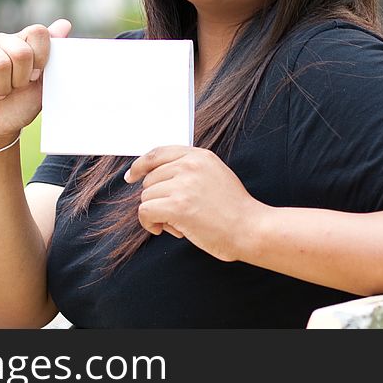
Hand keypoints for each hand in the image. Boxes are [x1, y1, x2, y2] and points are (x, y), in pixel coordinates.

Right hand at [0, 19, 71, 144]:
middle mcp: (4, 41)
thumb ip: (54, 56)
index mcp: (25, 42)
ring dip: (3, 87)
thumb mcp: (44, 84)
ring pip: (0, 63)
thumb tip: (64, 24)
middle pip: (20, 51)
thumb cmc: (21, 104)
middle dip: (21, 78)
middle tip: (15, 87)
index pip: (38, 32)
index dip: (40, 58)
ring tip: (0, 92)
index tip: (36, 76)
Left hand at [125, 146, 261, 261]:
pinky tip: (166, 229)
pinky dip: (150, 223)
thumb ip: (189, 170)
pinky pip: (145, 211)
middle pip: (149, 179)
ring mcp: (183, 184)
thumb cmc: (234, 210)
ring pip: (146, 197)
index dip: (140, 165)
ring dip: (157, 213)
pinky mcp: (177, 205)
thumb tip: (155, 177)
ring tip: (181, 223)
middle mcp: (190, 165)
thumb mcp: (215, 175)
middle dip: (157, 199)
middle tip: (177, 214)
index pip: (158, 153)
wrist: (251, 228)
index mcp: (199, 156)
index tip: (131, 176)